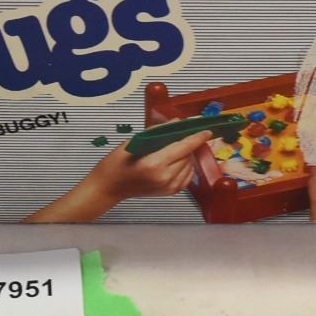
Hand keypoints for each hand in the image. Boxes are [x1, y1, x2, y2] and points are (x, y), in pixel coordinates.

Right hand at [22, 131, 209, 221]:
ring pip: (189, 165)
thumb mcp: (134, 142)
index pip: (183, 147)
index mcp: (154, 164)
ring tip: (174, 147)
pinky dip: (186, 165)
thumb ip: (157, 133)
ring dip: (187, 154)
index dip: (196, 138)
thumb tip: (176, 123)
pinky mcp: (170, 192)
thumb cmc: (117, 163)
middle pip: (187, 155)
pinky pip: (187, 176)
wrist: (109, 187)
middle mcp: (165, 177)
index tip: (206, 130)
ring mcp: (168, 187)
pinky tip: (176, 160)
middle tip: (182, 133)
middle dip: (188, 143)